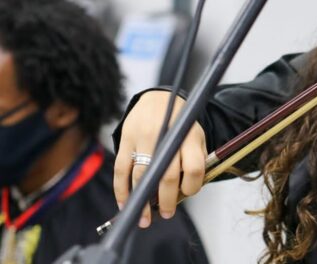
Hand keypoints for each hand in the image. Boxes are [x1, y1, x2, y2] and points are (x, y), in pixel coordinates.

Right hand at [113, 90, 206, 227]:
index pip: (194, 167)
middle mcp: (166, 136)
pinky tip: (125, 204)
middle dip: (166, 200)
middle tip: (166, 213)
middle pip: (167, 175)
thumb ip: (194, 160)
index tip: (187, 194)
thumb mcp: (195, 136)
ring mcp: (143, 138)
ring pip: (141, 176)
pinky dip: (121, 191)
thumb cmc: (180, 124)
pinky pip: (121, 170)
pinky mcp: (125, 140)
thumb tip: (184, 193)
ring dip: (142, 201)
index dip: (192, 186)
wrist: (158, 99)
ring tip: (145, 218)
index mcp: (188, 136)